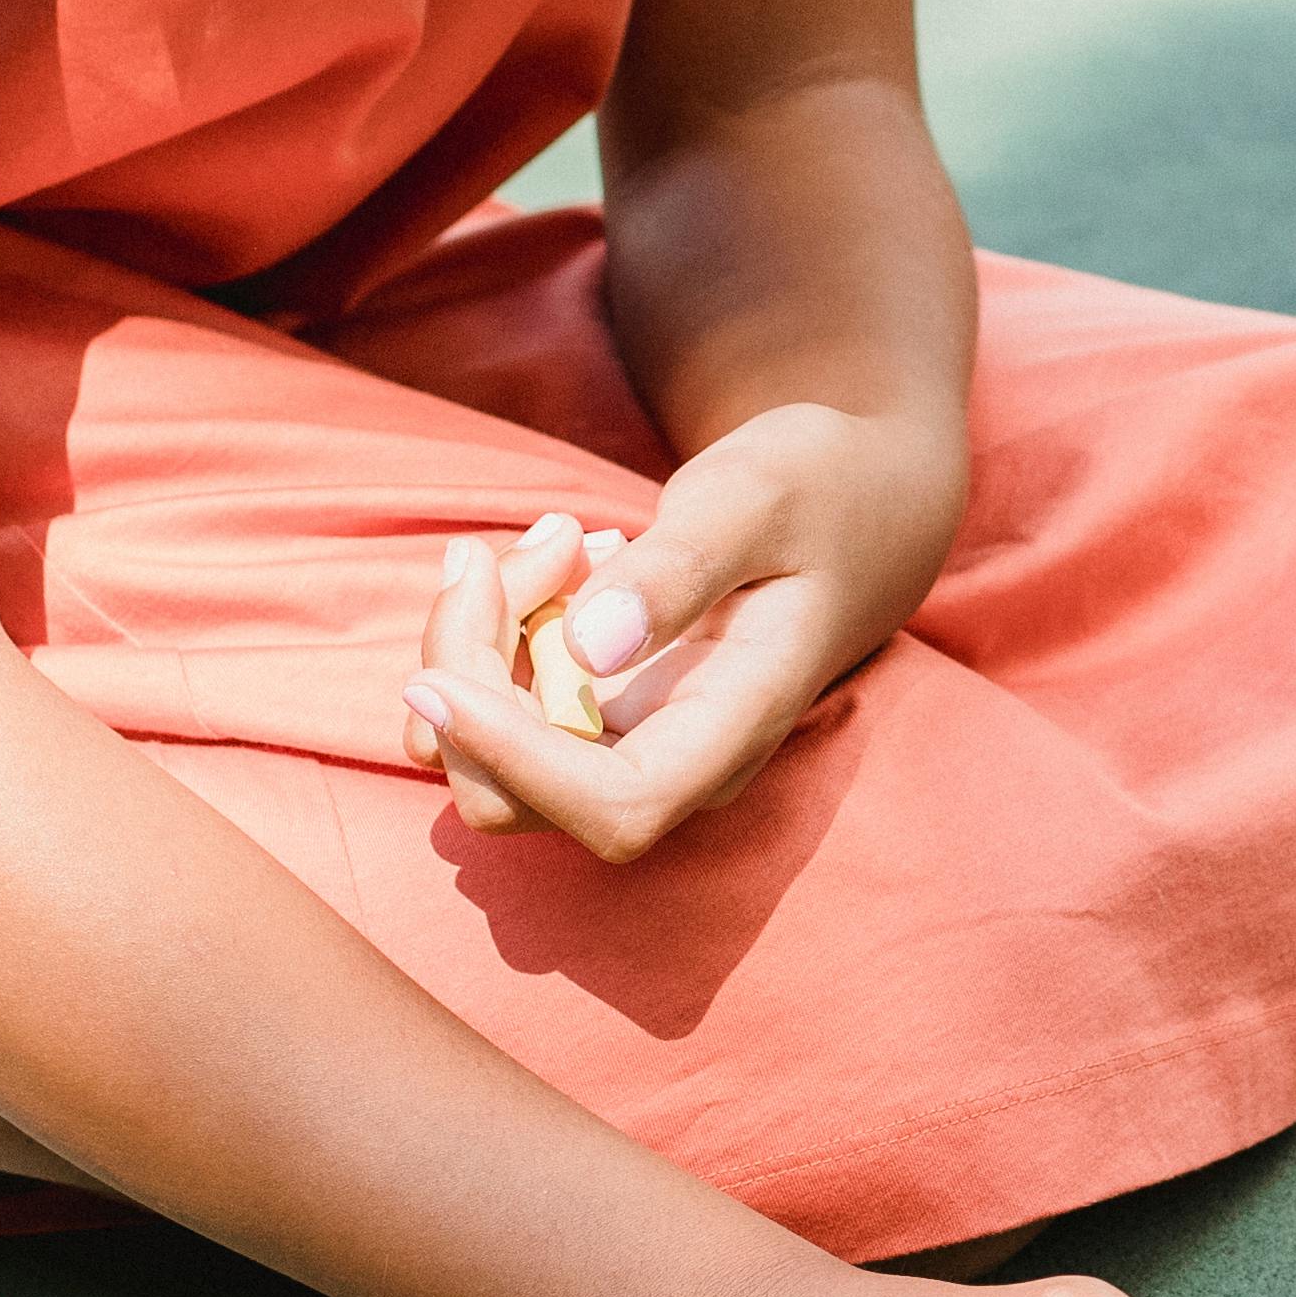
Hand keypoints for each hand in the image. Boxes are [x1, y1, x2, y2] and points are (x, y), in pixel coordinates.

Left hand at [397, 399, 962, 861]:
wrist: (859, 501)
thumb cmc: (819, 488)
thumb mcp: (757, 496)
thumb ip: (679, 569)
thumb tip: (585, 650)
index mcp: (738, 724)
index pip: (616, 808)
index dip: (513, 763)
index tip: (435, 678)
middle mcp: (680, 763)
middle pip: (515, 792)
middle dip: (471, 670)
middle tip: (532, 542)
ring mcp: (633, 749)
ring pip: (487, 754)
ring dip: (475, 641)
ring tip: (559, 538)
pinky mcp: (596, 722)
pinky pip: (497, 710)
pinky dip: (489, 632)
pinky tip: (560, 561)